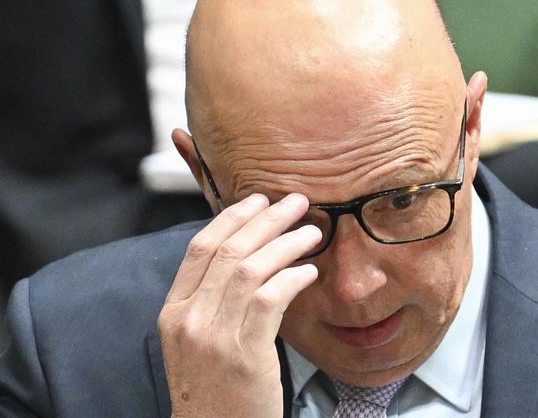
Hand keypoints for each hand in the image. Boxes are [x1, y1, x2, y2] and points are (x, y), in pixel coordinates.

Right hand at [158, 193, 320, 417]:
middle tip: (295, 203)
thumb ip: (211, 300)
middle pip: (229, 251)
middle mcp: (190, 320)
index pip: (200, 248)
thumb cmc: (213, 389)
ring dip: (286, 244)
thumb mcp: (195, 342)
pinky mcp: (245, 356)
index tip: (257, 200)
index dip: (231, 218)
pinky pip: (270, 300)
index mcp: (174, 312)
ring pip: (251, 270)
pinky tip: (309, 272)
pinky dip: (292, 278)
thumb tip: (247, 255)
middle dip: (266, 219)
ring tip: (311, 232)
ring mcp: (214, 338)